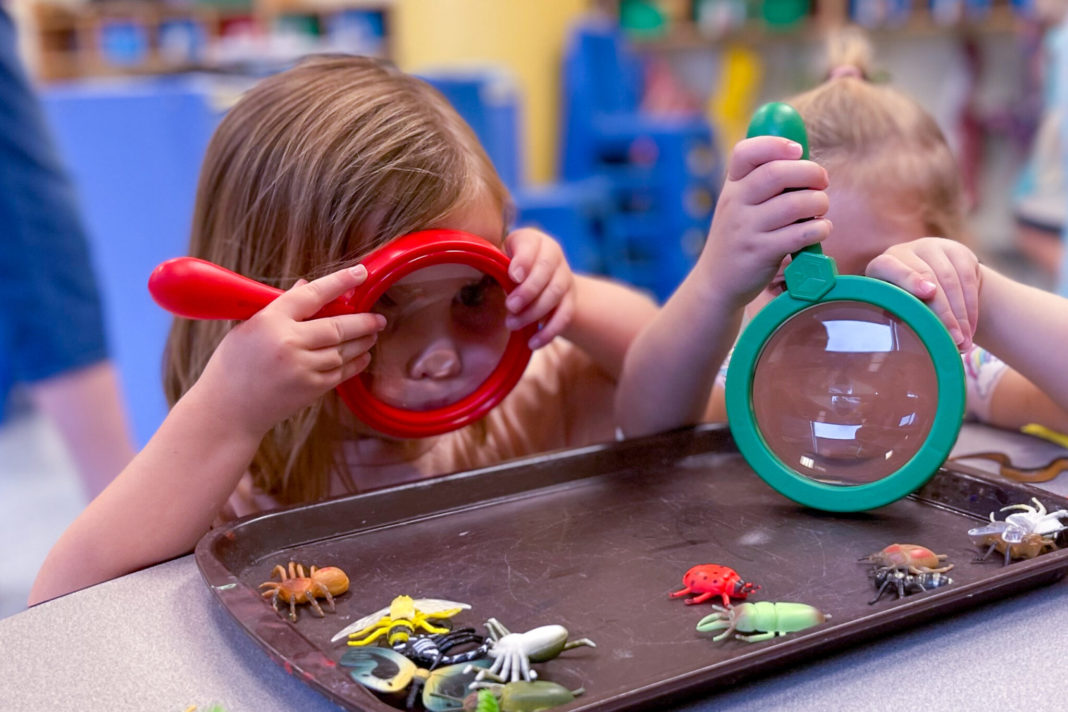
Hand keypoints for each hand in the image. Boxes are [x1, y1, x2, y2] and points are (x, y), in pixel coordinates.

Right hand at [196, 264, 386, 435]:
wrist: (227, 410)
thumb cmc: (233, 365)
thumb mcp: (248, 326)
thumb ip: (280, 306)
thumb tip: (307, 285)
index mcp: (270, 321)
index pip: (312, 294)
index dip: (340, 282)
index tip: (360, 273)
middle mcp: (289, 343)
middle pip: (337, 326)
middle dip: (363, 321)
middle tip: (379, 317)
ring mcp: (302, 368)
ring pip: (343, 350)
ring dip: (362, 341)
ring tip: (372, 333)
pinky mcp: (311, 389)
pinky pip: (341, 372)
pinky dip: (355, 363)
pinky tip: (362, 355)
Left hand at [503, 227, 574, 348]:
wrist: (543, 278)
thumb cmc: (512, 267)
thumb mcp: (501, 258)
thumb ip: (495, 264)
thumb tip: (480, 274)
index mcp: (533, 240)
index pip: (531, 244)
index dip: (524, 261)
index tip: (513, 277)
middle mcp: (553, 255)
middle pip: (546, 271)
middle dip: (528, 291)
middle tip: (509, 306)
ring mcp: (565, 278)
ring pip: (556, 294)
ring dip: (534, 312)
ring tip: (512, 324)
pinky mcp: (571, 300)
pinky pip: (564, 316)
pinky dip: (549, 332)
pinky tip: (532, 343)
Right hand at [697, 136, 830, 307]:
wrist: (717, 281)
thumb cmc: (739, 236)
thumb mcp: (739, 205)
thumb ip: (763, 182)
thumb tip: (804, 157)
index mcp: (732, 186)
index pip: (745, 153)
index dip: (775, 144)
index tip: (797, 150)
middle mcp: (735, 204)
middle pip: (777, 173)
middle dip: (810, 173)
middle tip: (822, 182)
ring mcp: (746, 229)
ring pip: (794, 204)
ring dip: (818, 203)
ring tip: (820, 209)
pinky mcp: (761, 253)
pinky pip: (800, 234)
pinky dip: (819, 229)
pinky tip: (819, 230)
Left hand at [864, 237, 979, 349]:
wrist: (934, 284)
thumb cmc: (906, 304)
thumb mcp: (896, 308)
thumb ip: (899, 315)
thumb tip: (917, 336)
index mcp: (881, 266)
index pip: (890, 267)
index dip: (909, 279)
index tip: (928, 293)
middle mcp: (905, 251)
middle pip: (928, 277)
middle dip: (943, 312)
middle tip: (952, 339)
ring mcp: (932, 248)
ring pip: (951, 280)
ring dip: (960, 315)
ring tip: (963, 342)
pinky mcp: (956, 250)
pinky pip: (967, 278)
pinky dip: (971, 307)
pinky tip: (969, 328)